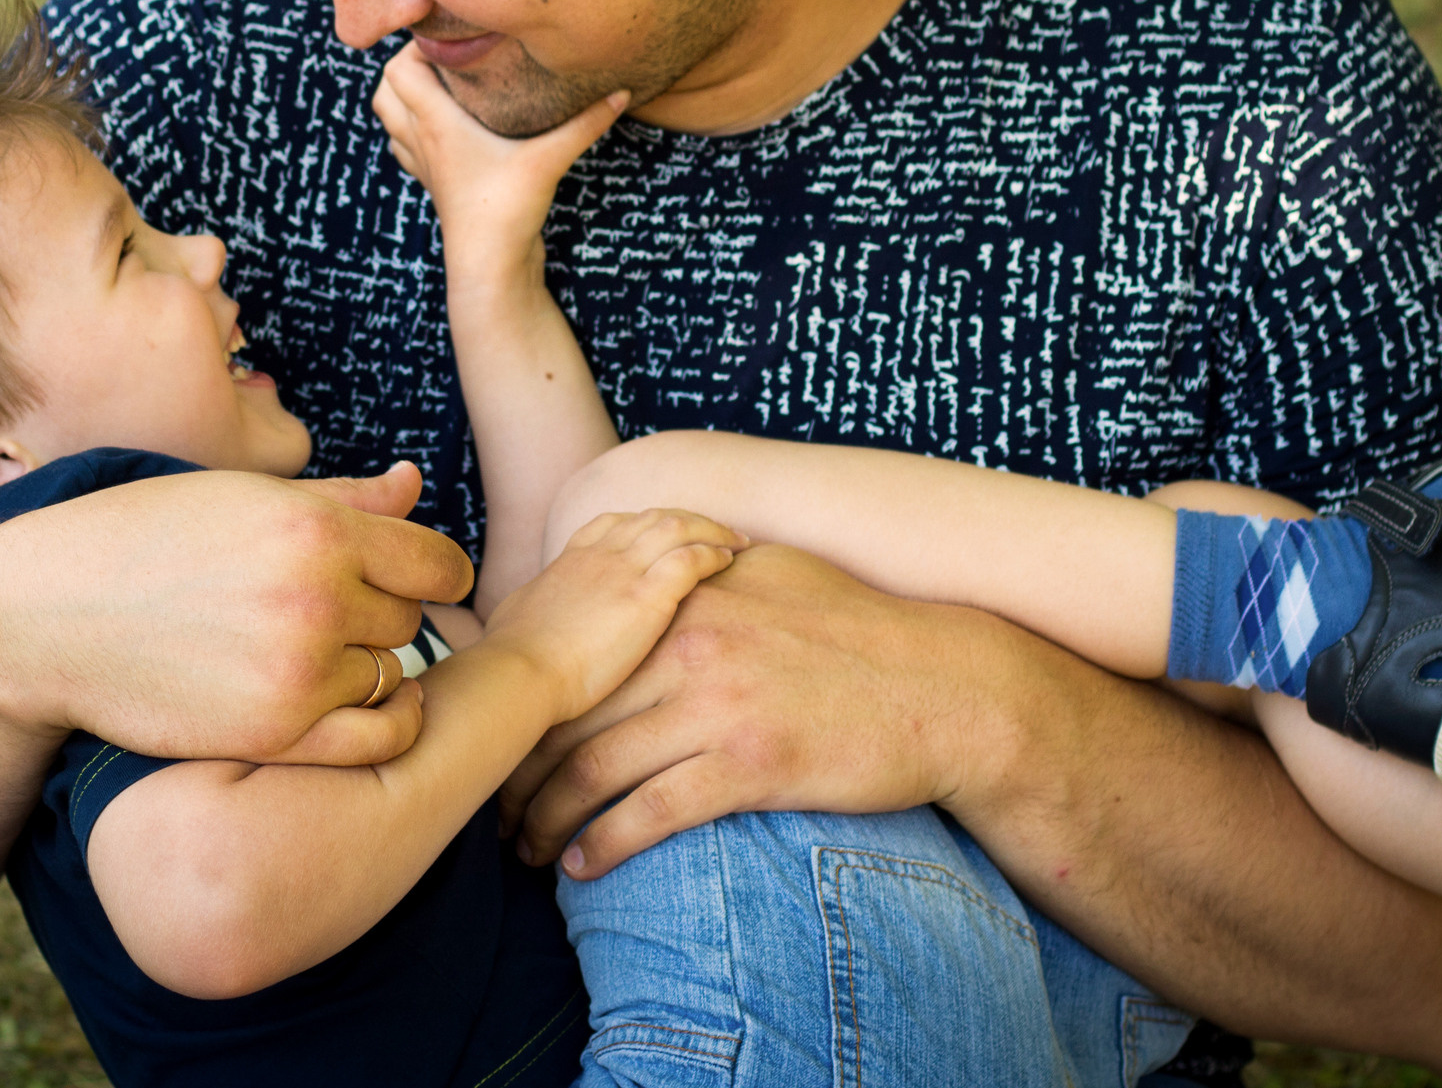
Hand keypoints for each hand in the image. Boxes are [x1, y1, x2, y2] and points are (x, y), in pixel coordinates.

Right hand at [0, 460, 476, 763]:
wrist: (46, 612)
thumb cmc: (145, 538)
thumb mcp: (244, 497)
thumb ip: (345, 497)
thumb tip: (416, 483)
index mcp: (315, 526)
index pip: (439, 562)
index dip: (431, 571)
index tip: (409, 579)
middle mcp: (316, 595)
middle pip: (411, 620)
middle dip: (382, 615)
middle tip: (330, 613)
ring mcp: (296, 670)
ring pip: (390, 675)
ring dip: (366, 667)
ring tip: (311, 653)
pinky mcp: (271, 733)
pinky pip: (376, 736)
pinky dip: (380, 723)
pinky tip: (347, 705)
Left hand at [371, 41, 624, 287]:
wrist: (488, 269)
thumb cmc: (506, 211)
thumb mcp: (549, 159)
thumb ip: (585, 123)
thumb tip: (623, 91)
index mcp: (435, 124)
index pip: (400, 68)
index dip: (415, 45)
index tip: (451, 34)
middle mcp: (421, 140)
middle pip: (385, 89)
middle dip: (406, 65)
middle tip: (446, 55)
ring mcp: (424, 165)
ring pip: (390, 119)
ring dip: (405, 97)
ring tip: (443, 85)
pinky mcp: (435, 186)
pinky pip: (407, 147)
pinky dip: (415, 129)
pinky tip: (449, 128)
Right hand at [479, 509, 744, 726]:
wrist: (518, 674)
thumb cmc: (511, 657)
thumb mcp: (515, 617)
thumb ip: (533, 606)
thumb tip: (525, 614)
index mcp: (571, 559)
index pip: (615, 523)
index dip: (646, 522)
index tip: (667, 531)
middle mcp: (600, 555)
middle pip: (654, 517)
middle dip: (689, 519)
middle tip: (715, 530)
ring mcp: (624, 571)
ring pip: (679, 527)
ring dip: (711, 529)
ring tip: (736, 541)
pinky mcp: (646, 598)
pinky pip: (692, 559)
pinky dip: (713, 554)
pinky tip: (729, 561)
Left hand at [498, 544, 982, 877]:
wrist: (946, 686)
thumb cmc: (863, 632)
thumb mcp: (777, 573)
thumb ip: (706, 573)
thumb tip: (649, 576)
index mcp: (687, 596)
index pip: (578, 654)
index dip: (528, 706)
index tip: (504, 740)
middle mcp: (688, 642)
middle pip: (568, 714)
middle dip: (517, 771)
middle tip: (495, 809)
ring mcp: (717, 703)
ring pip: (594, 768)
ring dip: (547, 819)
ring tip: (526, 850)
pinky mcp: (750, 763)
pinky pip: (650, 812)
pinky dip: (604, 845)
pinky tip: (582, 868)